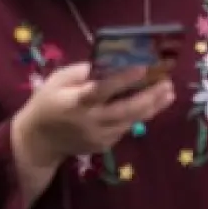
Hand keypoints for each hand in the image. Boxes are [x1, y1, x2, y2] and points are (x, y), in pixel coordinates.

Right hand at [11, 63, 174, 203]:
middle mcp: (91, 121)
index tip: (144, 67)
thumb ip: (82, 72)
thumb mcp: (57, 80)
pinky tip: (148, 105)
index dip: (123, 79)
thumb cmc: (46, 103)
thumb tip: (109, 63)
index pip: (102, 89)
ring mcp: (99, 136)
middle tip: (168, 83)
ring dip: (152, 107)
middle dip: (151, 96)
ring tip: (168, 93)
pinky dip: (137, 116)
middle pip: (126, 110)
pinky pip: (124, 128)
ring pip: (131, 121)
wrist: (39, 141)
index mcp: (76, 102)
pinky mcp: (104, 145)